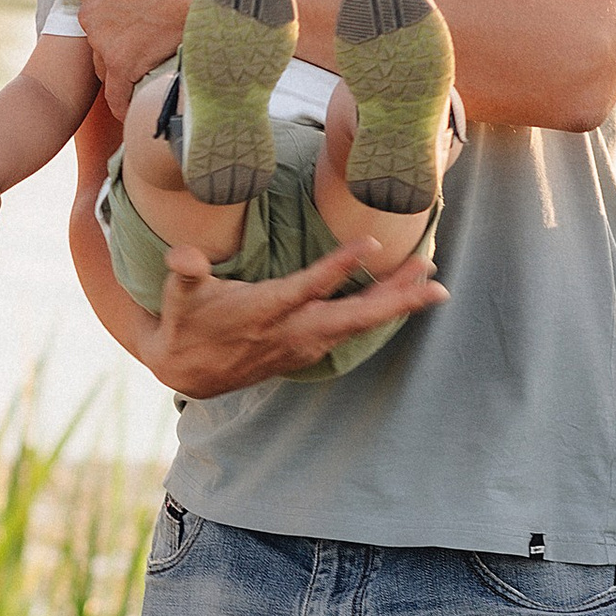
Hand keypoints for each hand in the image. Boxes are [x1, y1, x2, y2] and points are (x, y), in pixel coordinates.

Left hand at [71, 0, 238, 118]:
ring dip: (125, 66)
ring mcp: (105, 41)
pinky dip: (126, 101)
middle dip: (120, 37)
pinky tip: (137, 105)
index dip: (120, 6)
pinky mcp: (124, 65)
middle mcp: (90, 12)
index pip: (96, 2)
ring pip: (108, 62)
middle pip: (100, 33)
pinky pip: (118, 94)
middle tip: (152, 36)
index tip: (142, 10)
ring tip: (154, 64)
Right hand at [140, 236, 443, 395]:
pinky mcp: (309, 348)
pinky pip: (353, 329)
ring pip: (359, 323)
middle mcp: (291, 331)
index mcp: (263, 311)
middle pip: (352, 317)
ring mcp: (303, 344)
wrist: (187, 371)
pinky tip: (402, 296)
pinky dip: (379, 312)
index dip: (338, 267)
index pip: (307, 287)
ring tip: (430, 279)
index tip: (371, 244)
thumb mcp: (179, 293)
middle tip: (436, 287)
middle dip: (395, 301)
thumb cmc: (186, 320)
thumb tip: (182, 255)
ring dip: (396, 302)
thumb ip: (184, 270)